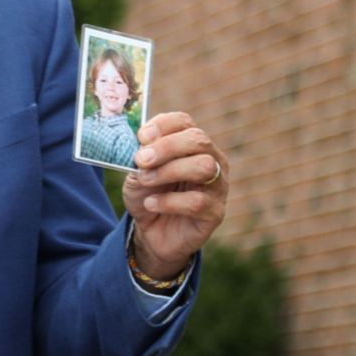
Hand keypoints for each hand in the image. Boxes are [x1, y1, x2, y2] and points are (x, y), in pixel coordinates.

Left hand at [126, 112, 227, 282]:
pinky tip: (151, 204)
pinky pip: (196, 201)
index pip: (185, 122)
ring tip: (146, 180)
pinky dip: (168, 201)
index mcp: (193, 145)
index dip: (163, 125)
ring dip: (169, 171)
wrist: (151, 233)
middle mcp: (212, 160)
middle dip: (166, 147)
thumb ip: (140, 154)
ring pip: (204, 167)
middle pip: (199, 140)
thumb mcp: (138, 171)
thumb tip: (142, 142)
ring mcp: (218, 187)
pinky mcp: (215, 213)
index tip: (141, 136)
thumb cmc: (149, 195)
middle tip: (141, 160)